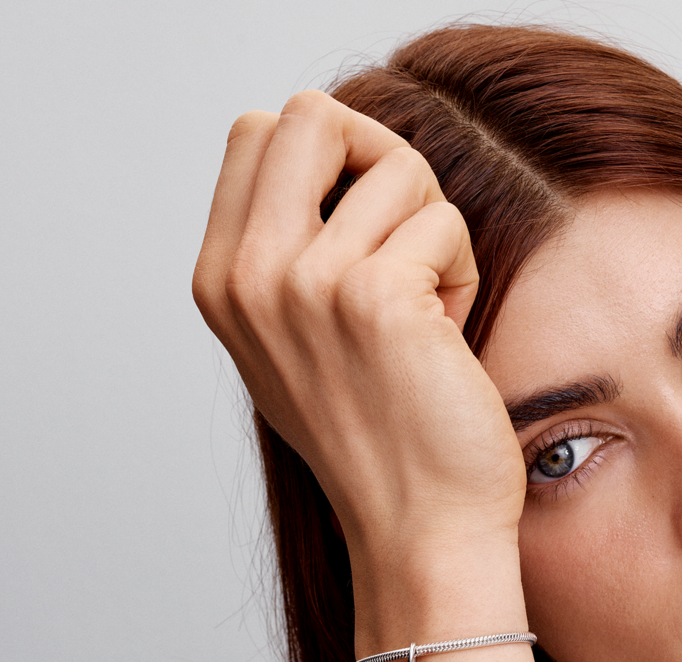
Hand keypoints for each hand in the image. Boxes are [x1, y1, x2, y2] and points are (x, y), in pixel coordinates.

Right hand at [192, 92, 526, 560]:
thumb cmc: (375, 437)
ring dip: (431, 229)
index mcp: (221, 281)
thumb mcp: (295, 343)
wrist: (417, 526)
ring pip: (396, 167)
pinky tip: (448, 331)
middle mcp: (248, 276)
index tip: (363, 226)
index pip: (258, 133)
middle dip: (377, 158)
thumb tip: (336, 158)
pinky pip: (442, 220)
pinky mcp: (374, 297)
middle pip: (310, 114)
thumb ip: (287, 252)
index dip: (330, 159)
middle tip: (402, 235)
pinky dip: (460, 268)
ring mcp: (304, 284)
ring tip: (428, 308)